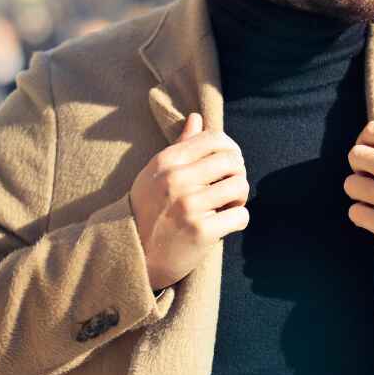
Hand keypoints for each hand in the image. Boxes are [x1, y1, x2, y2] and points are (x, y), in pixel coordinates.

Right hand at [129, 112, 249, 290]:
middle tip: (229, 189)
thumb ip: (180, 146)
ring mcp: (188, 206)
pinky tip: (224, 224)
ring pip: (240, 186)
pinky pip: (241, 216)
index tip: (226, 166)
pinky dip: (238, 220)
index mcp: (166, 161)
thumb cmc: (147, 211)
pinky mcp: (200, 232)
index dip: (229, 150)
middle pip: (232, 160)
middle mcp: (176, 180)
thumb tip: (196, 117)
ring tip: (227, 206)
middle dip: (237, 174)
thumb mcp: (155, 174)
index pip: (215, 139)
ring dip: (239, 198)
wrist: (132, 256)